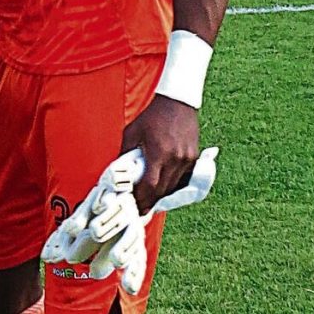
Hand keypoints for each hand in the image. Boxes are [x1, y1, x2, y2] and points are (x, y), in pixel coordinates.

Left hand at [120, 95, 198, 213]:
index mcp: (158, 152)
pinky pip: (183, 179)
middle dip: (150, 202)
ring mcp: (186, 160)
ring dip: (161, 196)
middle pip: (162, 190)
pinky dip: (173, 186)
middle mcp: (175, 159)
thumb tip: (119, 171)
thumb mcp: (132, 131)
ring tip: (150, 202)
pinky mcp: (193, 158)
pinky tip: (163, 190)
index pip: (150, 185)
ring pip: (173, 187)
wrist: (177, 103)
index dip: (141, 198)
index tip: (134, 205)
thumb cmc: (152, 116)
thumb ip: (126, 152)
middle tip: (140, 209)